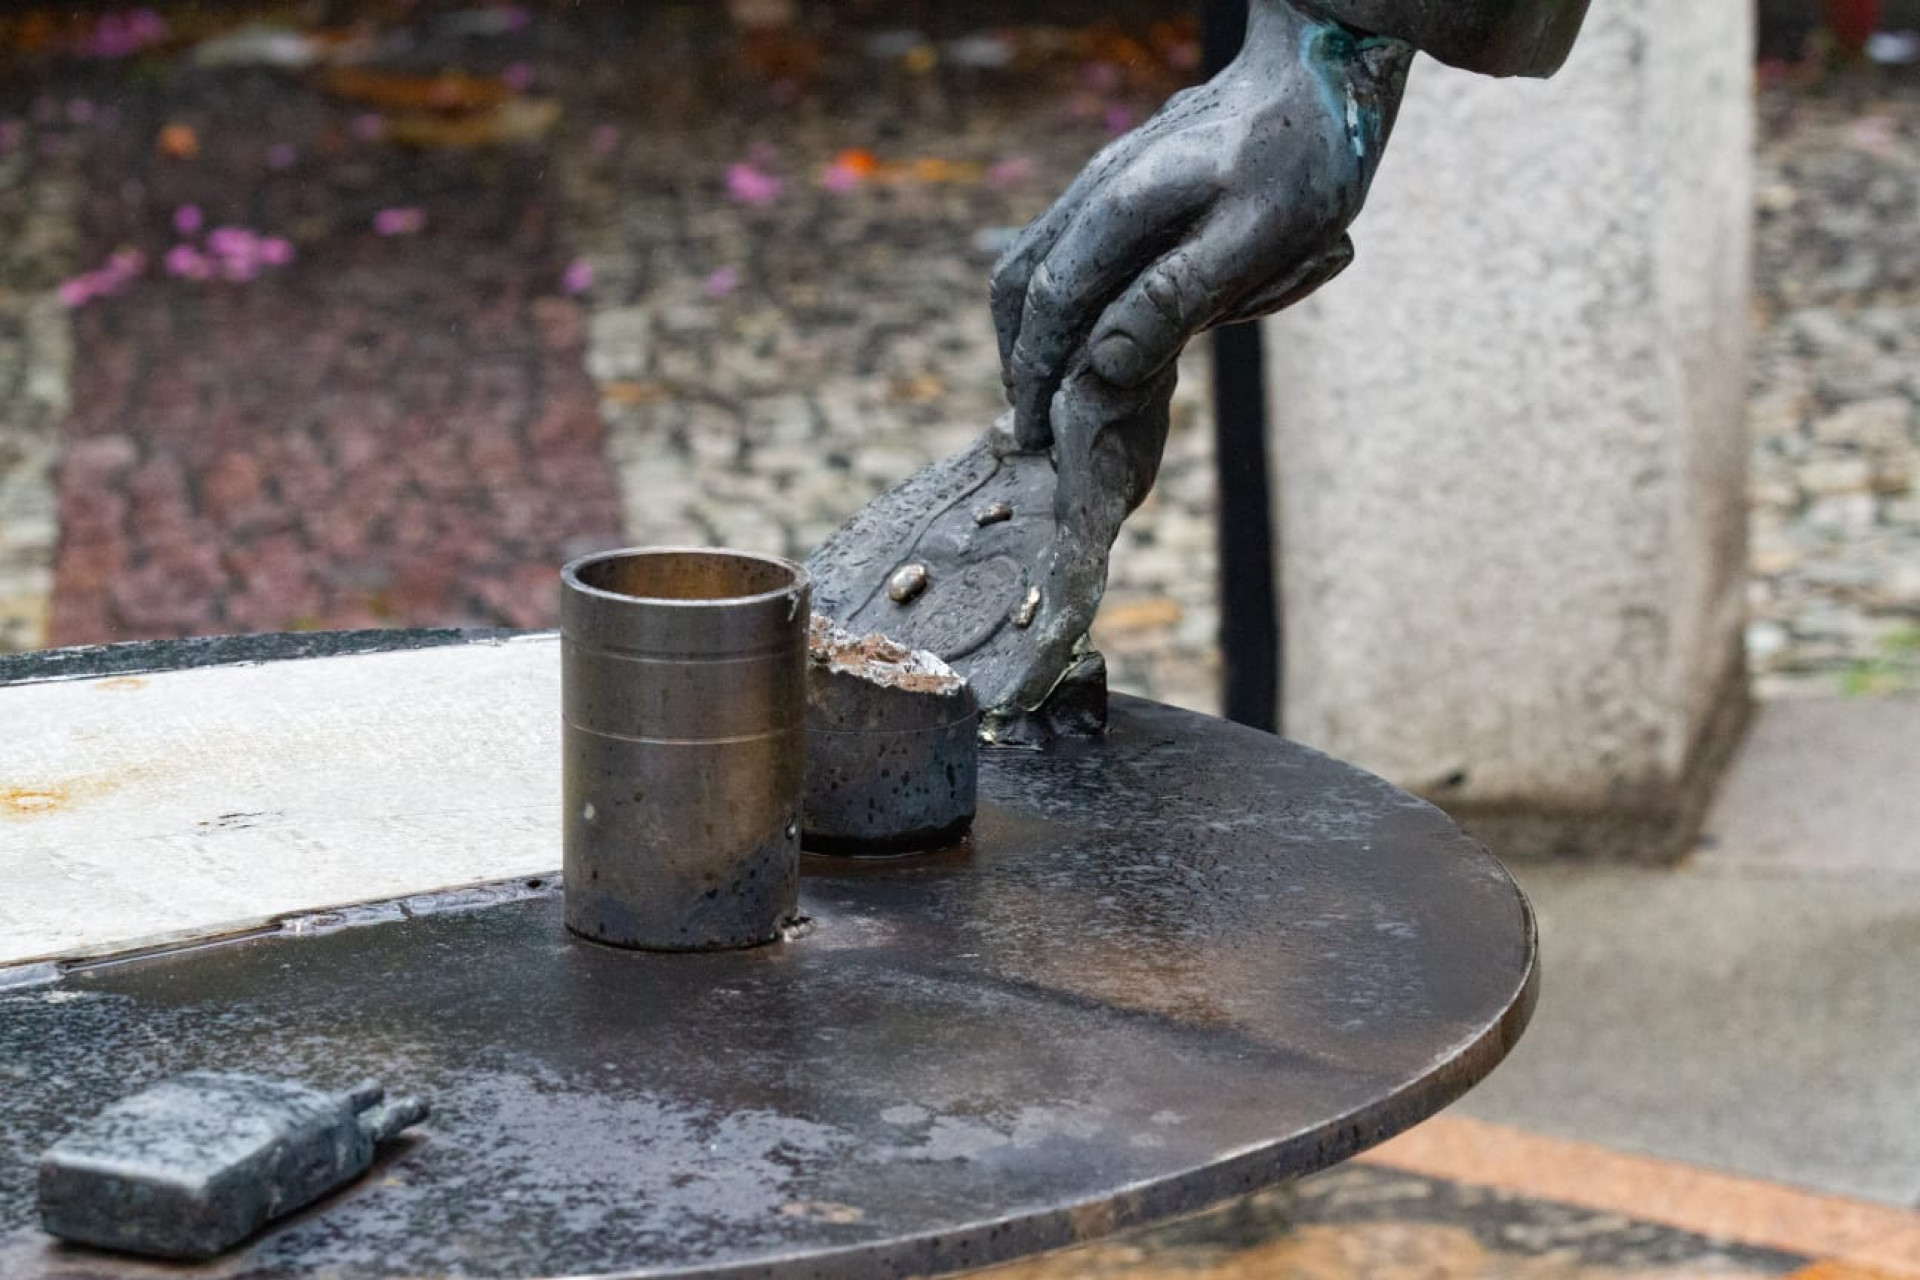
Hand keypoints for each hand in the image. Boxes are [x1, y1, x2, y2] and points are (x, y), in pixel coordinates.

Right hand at [990, 0, 1412, 448]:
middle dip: (1017, 354)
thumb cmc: (1303, 158)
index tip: (1032, 429)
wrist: (1317, 72)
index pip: (1049, 301)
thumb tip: (1105, 362)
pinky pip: (1066, 247)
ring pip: (1034, 260)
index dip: (1034, 371)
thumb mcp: (1258, 237)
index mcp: (1121, 207)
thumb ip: (1177, 297)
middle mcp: (1096, 189)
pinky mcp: (1122, 183)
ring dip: (1031, 328)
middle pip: (1019, 280)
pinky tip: (1087, 330)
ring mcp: (1103, 181)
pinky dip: (1058, 299)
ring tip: (1049, 384)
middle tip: (1030, 418)